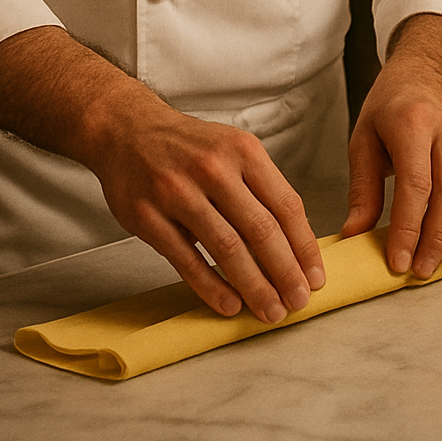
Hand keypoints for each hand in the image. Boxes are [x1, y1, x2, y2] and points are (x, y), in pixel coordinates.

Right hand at [90, 105, 325, 324]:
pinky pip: (187, 259)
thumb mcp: (233, 149)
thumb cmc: (188, 147)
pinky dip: (211, 286)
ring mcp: (177, 192)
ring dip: (254, 286)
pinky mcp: (147, 216)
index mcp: (243, 152)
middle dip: (285, 273)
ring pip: (227, 249)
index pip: (286, 206)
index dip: (304, 247)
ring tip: (270, 310)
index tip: (315, 277)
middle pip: (261, 231)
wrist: (126, 130)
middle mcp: (213, 169)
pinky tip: (230, 304)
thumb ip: (262, 189)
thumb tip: (295, 245)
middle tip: (298, 302)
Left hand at [342, 15, 441, 278]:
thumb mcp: (362, 143)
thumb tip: (355, 235)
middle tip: (418, 271)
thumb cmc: (386, 114)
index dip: (409, 227)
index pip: (415, 184)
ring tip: (436, 263)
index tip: (399, 260)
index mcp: (411, 125)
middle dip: (434, 238)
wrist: (421, 80)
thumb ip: (363, 190)